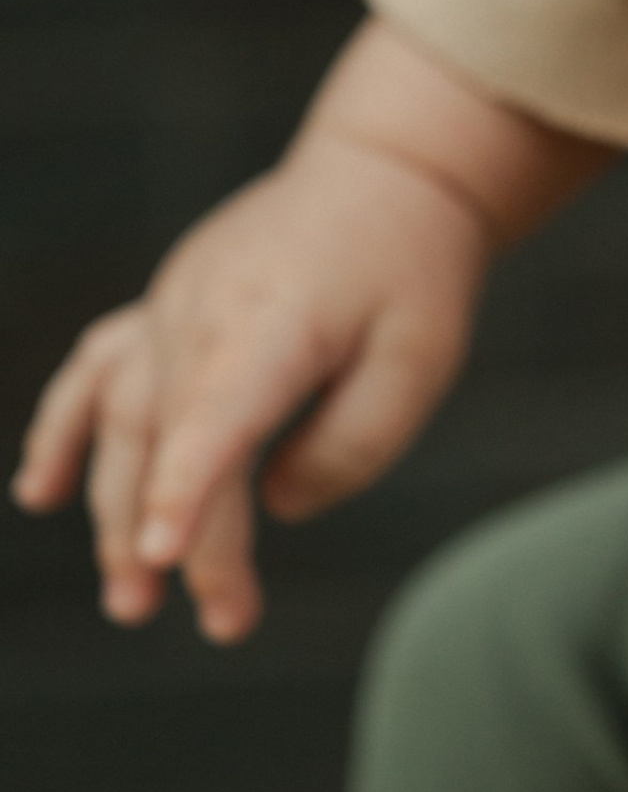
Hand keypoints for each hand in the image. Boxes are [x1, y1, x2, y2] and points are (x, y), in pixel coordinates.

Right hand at [13, 134, 497, 641]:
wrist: (390, 170)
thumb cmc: (414, 269)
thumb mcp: (423, 358)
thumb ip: (353, 444)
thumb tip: (277, 505)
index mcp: (274, 322)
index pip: (218, 415)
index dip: (186, 488)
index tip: (161, 554)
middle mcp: (201, 313)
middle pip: (174, 444)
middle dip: (190, 543)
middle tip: (227, 622)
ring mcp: (172, 305)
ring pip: (125, 423)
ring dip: (120, 514)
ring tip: (133, 603)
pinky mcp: (166, 304)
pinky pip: (98, 369)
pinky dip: (64, 429)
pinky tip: (41, 491)